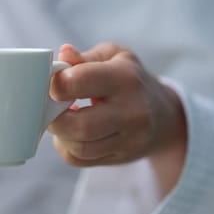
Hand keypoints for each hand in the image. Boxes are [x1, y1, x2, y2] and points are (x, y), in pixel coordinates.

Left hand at [48, 43, 186, 194]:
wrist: (164, 115)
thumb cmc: (130, 79)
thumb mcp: (114, 57)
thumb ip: (84, 57)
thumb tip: (63, 53)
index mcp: (125, 78)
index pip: (80, 81)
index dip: (56, 83)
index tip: (51, 82)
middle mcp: (131, 112)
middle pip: (79, 125)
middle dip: (53, 117)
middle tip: (49, 106)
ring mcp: (129, 140)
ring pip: (78, 147)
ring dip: (60, 134)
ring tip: (61, 118)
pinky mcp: (120, 158)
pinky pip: (79, 160)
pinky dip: (66, 147)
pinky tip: (70, 133)